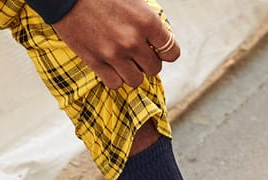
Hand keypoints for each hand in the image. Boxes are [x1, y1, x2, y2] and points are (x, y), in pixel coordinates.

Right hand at [52, 0, 180, 88]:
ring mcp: (113, 54)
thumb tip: (157, 38)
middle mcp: (133, 41)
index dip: (166, 53)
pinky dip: (115, 78)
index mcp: (147, 21)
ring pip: (136, 81)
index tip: (157, 50)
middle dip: (148, 63)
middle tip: (138, 55)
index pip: (171, 52)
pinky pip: (115, 84)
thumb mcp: (134, 0)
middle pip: (154, 69)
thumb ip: (148, 20)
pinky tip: (110, 66)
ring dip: (132, 73)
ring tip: (125, 62)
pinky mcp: (95, 62)